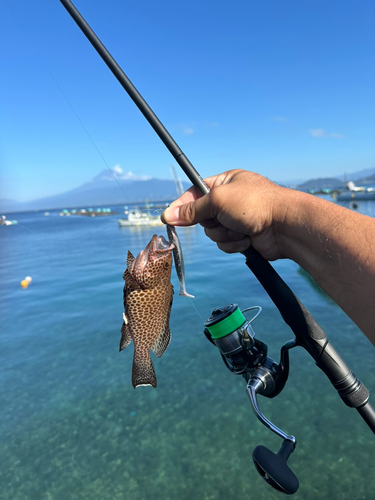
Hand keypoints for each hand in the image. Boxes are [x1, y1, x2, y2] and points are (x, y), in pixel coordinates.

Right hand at [161, 169, 289, 260]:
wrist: (285, 227)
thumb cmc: (255, 204)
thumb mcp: (218, 201)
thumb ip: (193, 209)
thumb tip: (168, 215)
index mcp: (225, 182)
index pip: (195, 192)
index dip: (183, 205)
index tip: (170, 217)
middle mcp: (230, 199)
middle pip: (203, 216)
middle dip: (211, 223)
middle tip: (223, 220)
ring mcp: (237, 219)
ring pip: (213, 232)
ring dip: (223, 235)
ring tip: (240, 230)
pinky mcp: (243, 236)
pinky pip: (225, 243)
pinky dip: (233, 244)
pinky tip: (247, 239)